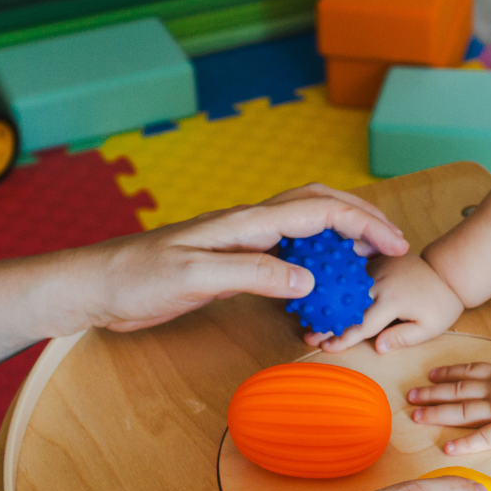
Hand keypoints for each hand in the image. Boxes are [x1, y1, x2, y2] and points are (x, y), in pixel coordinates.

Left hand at [60, 184, 406, 334]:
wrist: (97, 285)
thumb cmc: (137, 277)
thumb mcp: (196, 277)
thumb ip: (252, 274)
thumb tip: (308, 282)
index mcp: (244, 222)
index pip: (317, 211)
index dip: (360, 224)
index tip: (393, 245)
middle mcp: (247, 225)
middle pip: (318, 206)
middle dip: (361, 219)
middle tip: (394, 245)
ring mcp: (239, 242)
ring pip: (303, 226)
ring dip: (339, 236)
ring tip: (367, 259)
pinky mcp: (229, 263)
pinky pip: (284, 253)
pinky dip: (312, 261)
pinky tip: (318, 283)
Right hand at [312, 252, 465, 353]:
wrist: (449, 270)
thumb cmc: (441, 304)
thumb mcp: (430, 327)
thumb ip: (403, 337)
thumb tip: (378, 347)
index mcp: (392, 300)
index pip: (363, 324)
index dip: (343, 338)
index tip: (326, 347)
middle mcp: (380, 282)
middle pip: (348, 305)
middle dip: (327, 321)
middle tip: (307, 335)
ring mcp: (377, 268)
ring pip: (347, 287)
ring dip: (330, 301)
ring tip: (311, 314)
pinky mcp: (377, 260)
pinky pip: (354, 272)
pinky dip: (340, 282)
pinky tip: (324, 291)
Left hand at [407, 338, 490, 455]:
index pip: (472, 372)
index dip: (450, 372)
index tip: (432, 373)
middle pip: (458, 390)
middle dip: (433, 393)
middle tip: (410, 395)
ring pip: (462, 411)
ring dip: (437, 413)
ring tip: (416, 416)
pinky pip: (484, 439)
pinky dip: (464, 444)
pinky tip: (446, 448)